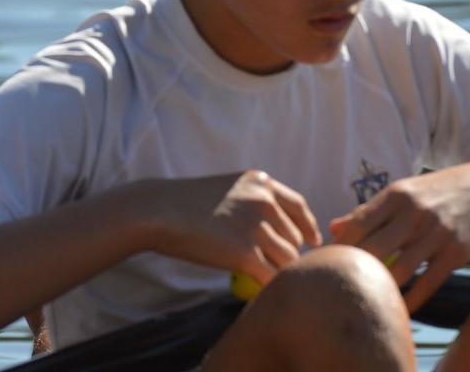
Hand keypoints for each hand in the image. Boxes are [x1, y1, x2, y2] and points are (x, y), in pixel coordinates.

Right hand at [146, 171, 320, 287]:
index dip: (308, 227)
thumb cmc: (185, 202)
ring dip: (276, 270)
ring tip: (260, 274)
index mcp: (261, 182)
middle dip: (287, 252)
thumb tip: (277, 229)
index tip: (312, 241)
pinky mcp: (244, 253)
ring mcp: (255, 226)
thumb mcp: (227, 188)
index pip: (299, 207)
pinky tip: (256, 287)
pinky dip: (267, 285)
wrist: (157, 210)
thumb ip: (253, 201)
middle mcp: (264, 200)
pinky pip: (271, 276)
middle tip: (270, 264)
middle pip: (295, 237)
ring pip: (288, 259)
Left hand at [329, 159, 469, 311]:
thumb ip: (368, 212)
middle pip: (373, 248)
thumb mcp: (402, 193)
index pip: (357, 225)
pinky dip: (412, 298)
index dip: (340, 247)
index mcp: (395, 196)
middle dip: (355, 269)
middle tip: (343, 286)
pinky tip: (400, 310)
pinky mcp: (456, 251)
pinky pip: (428, 281)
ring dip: (382, 287)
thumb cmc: (438, 192)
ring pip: (399, 268)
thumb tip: (332, 228)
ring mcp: (436, 233)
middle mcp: (413, 213)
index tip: (329, 263)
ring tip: (367, 301)